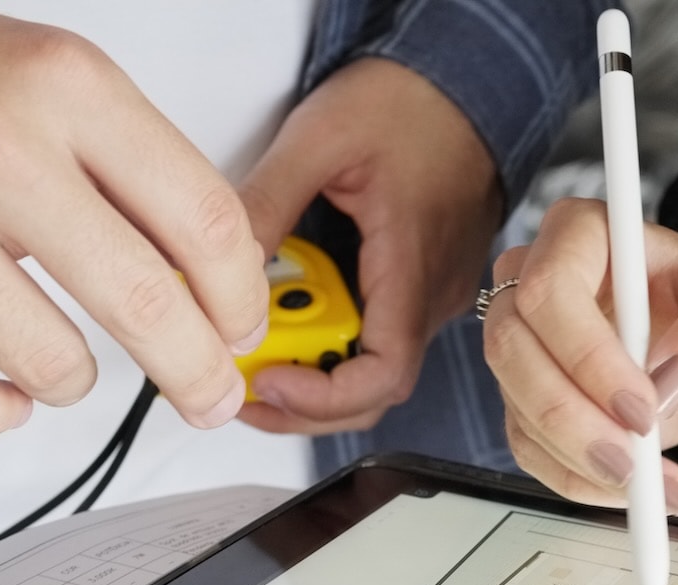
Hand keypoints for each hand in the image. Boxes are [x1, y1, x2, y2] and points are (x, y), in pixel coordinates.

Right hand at [0, 9, 268, 437]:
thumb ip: (141, 169)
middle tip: (212, 395)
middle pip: (146, 302)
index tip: (243, 329)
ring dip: (76, 382)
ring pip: (54, 361)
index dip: (240, 296)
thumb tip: (226, 274)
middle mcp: (2, 147)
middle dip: (197, 372)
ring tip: (73, 368)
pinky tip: (10, 389)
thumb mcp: (64, 84)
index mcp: (70, 90)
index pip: (205, 222)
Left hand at [236, 57, 503, 433]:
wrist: (466, 88)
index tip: (266, 381)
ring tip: (257, 351)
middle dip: (302, 404)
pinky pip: (377, 340)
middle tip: (241, 383)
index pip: (381, 376)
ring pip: (372, 371)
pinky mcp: (420, 290)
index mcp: (411, 268)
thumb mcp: (320, 140)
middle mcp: (429, 298)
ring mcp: (428, 298)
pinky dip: (330, 345)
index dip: (321, 400)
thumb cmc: (410, 106)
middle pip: (370, 392)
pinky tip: (291, 321)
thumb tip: (210, 263)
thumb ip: (267, 204)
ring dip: (313, 374)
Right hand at [482, 198, 677, 511]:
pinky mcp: (523, 398)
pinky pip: (529, 447)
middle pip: (513, 350)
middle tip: (636, 464)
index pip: (550, 290)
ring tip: (653, 485)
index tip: (643, 408)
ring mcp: (522, 342)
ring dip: (580, 460)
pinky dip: (578, 480)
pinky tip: (632, 487)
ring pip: (517, 406)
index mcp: (581, 234)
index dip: (587, 356)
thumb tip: (675, 378)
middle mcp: (533, 280)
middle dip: (574, 420)